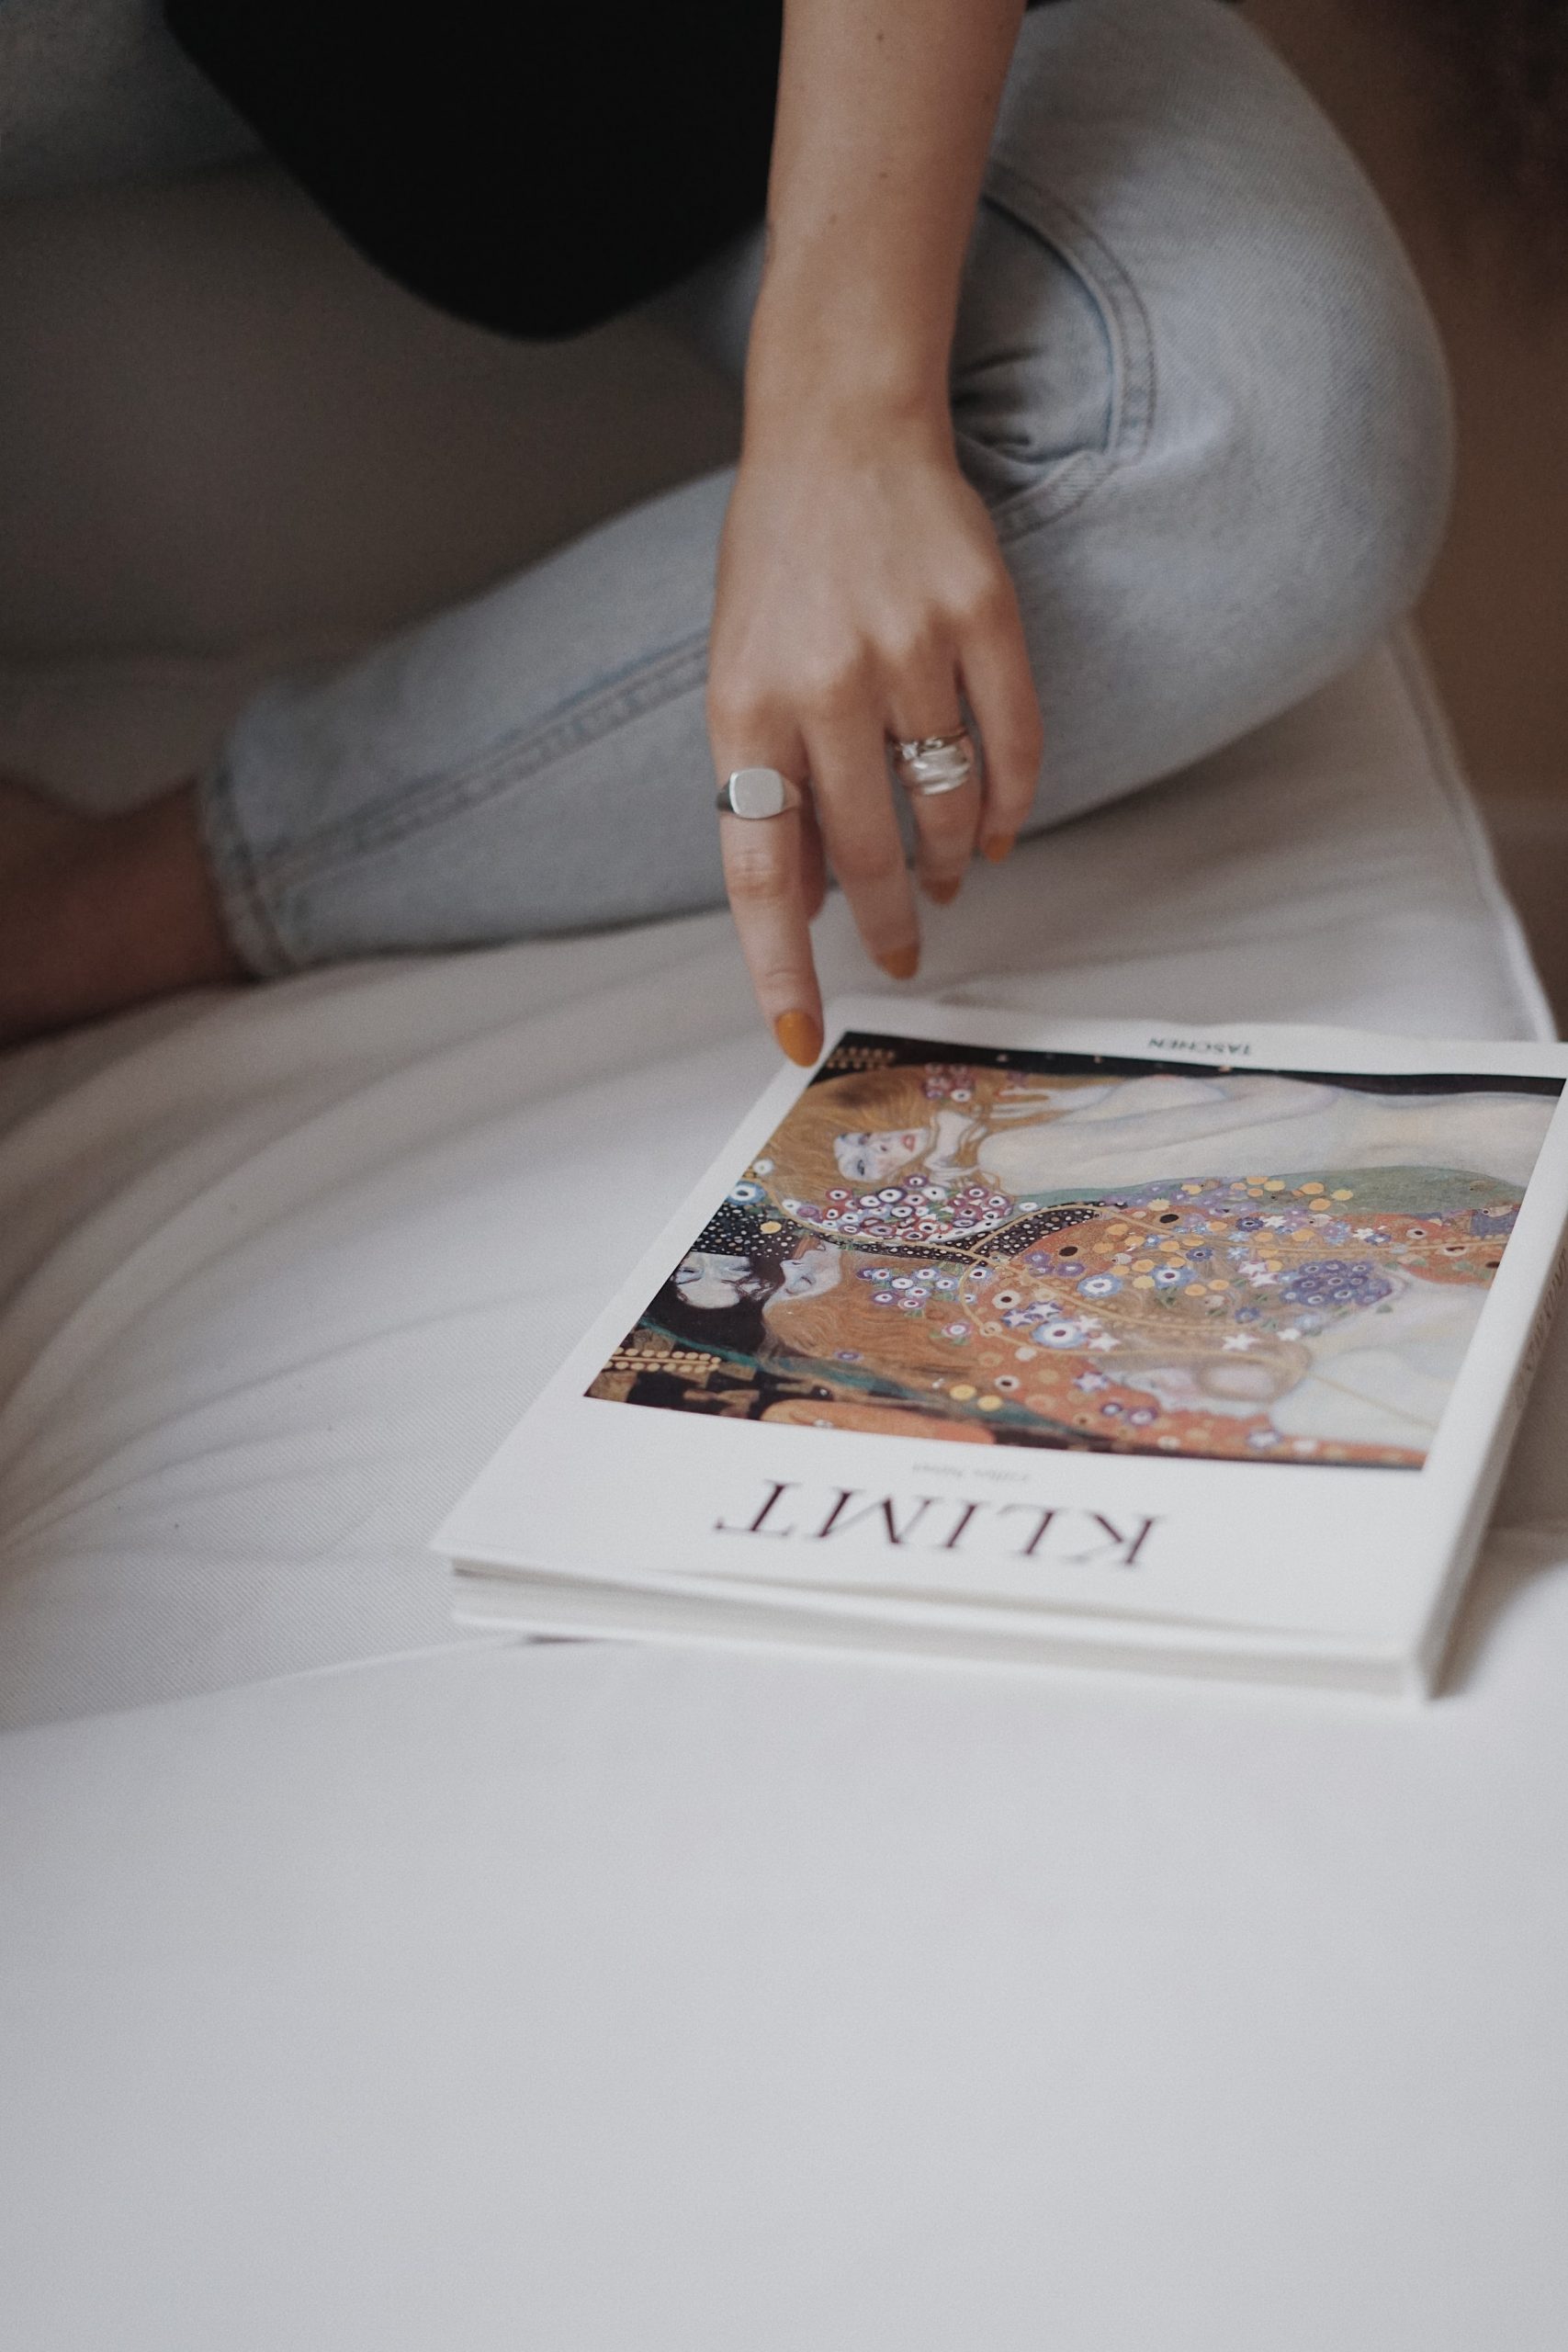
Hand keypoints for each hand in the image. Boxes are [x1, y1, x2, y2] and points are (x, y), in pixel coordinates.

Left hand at [708, 404, 1042, 1063]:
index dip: (779, 965)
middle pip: (864, 854)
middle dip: (886, 922)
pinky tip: (997, 828)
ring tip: (948, 877)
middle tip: (903, 951)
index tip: (797, 1037)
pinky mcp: (981, 616)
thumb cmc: (778, 565)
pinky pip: (1012, 743)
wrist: (839, 428)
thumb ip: (764, 786)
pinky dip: (1008, 803)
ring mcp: (906, 650)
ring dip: (949, 860)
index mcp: (742, 708)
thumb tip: (795, 901)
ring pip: (944, 807)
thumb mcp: (738, 677)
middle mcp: (821, 686)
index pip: (756, 872)